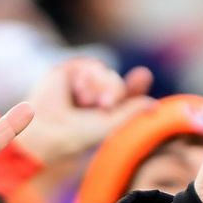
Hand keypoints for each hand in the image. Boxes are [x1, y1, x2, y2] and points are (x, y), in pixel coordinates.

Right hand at [16, 57, 154, 168]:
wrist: (47, 130)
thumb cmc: (76, 136)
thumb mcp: (109, 125)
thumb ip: (131, 112)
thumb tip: (155, 104)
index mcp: (103, 114)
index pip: (124, 96)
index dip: (135, 86)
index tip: (144, 76)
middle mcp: (93, 98)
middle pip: (117, 83)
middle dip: (114, 91)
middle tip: (105, 105)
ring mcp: (81, 85)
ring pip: (106, 73)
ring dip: (100, 86)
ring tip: (85, 101)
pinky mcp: (70, 72)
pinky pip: (92, 66)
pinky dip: (89, 78)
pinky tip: (79, 92)